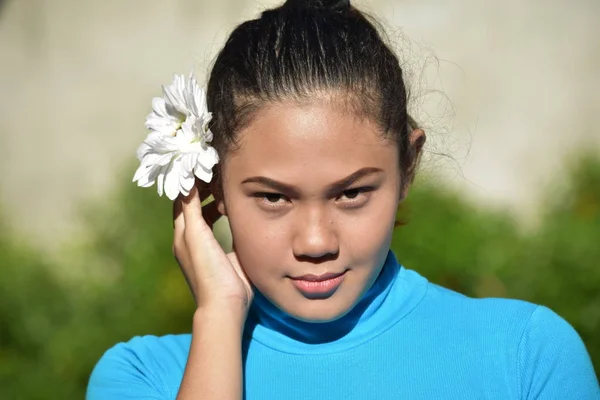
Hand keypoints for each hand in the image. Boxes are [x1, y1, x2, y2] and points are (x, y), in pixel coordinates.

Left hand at [173, 180, 252, 313]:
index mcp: (182, 235)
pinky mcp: (223, 255)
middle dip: (204, 190)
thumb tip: (186, 181)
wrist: (225, 304)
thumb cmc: (208, 270)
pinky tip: (237, 211)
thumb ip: (191, 209)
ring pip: (207, 217)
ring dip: (215, 202)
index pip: (181, 201)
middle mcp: (191, 240)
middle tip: (219, 175)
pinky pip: (221, 228)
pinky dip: (226, 216)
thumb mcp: (195, 235)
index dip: (190, 183)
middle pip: (193, 207)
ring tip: (228, 191)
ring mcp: (207, 249)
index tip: (202, 167)